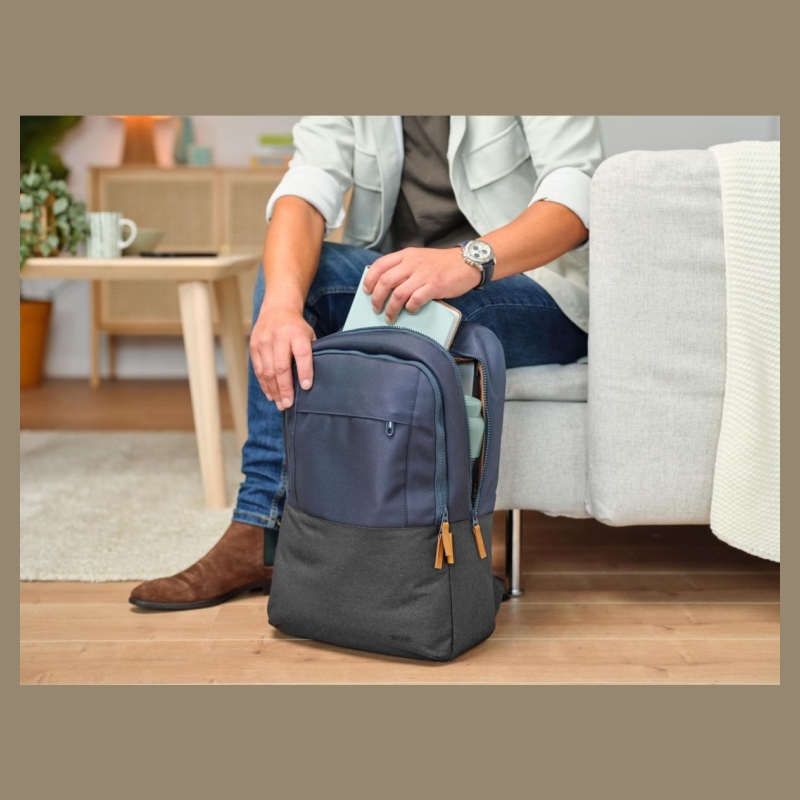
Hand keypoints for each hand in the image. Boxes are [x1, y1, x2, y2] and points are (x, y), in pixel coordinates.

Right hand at [249, 304, 315, 408]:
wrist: (277, 309)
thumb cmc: (297, 328)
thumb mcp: (309, 334)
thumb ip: (311, 353)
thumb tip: (312, 380)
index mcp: (297, 333)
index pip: (301, 354)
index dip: (304, 371)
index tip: (307, 387)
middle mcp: (279, 336)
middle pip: (281, 366)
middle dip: (285, 388)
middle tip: (289, 404)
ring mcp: (264, 341)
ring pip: (267, 371)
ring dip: (274, 390)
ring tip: (281, 404)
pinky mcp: (254, 346)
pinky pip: (258, 370)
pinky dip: (264, 385)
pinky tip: (271, 395)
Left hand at [363, 247, 480, 322]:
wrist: (467, 262)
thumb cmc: (442, 264)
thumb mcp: (419, 258)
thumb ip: (404, 268)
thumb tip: (386, 287)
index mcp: (406, 255)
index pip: (380, 265)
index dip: (369, 280)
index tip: (366, 291)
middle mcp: (412, 263)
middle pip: (385, 281)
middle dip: (377, 298)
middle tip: (376, 309)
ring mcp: (423, 274)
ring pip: (398, 294)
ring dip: (391, 309)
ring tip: (389, 317)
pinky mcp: (435, 285)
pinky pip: (416, 299)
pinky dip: (410, 308)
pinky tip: (410, 311)